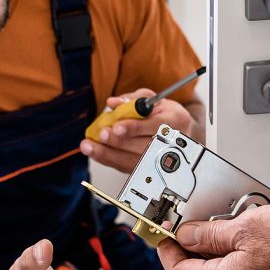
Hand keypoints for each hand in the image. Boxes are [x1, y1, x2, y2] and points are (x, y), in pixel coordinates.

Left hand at [81, 88, 195, 172]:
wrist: (181, 134)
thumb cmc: (166, 114)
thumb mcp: (155, 100)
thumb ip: (133, 100)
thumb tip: (113, 103)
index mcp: (175, 121)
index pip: (155, 126)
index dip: (135, 127)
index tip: (117, 126)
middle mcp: (170, 143)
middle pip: (143, 147)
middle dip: (119, 141)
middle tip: (101, 134)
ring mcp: (159, 159)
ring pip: (132, 160)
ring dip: (108, 153)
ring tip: (88, 145)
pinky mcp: (147, 169)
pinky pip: (126, 166)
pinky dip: (108, 159)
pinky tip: (94, 152)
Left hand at [157, 205, 269, 269]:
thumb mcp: (245, 225)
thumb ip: (209, 232)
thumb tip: (186, 233)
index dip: (167, 249)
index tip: (167, 230)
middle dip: (180, 256)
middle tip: (179, 232)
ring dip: (199, 260)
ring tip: (201, 234)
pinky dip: (218, 263)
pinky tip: (224, 244)